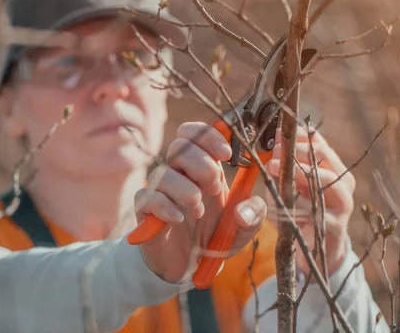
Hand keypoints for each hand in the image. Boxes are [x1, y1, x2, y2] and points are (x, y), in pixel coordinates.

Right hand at [135, 122, 268, 283]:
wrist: (188, 267)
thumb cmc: (214, 238)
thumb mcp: (243, 230)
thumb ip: (254, 215)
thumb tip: (244, 210)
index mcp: (203, 168)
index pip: (197, 134)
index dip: (210, 136)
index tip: (226, 154)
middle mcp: (180, 174)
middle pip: (180, 146)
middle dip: (202, 165)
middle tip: (216, 188)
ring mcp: (160, 191)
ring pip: (164, 173)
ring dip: (187, 191)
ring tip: (199, 211)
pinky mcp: (145, 211)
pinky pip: (147, 197)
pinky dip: (165, 207)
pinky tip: (179, 219)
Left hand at [266, 127, 354, 276]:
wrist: (317, 254)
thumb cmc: (300, 214)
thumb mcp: (290, 187)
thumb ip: (283, 168)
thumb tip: (271, 144)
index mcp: (332, 168)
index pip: (318, 142)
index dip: (297, 134)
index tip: (276, 133)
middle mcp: (342, 183)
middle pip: (325, 155)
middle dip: (296, 149)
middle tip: (273, 151)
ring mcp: (343, 204)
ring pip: (328, 179)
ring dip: (299, 170)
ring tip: (273, 166)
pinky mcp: (336, 227)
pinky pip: (318, 211)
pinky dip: (297, 203)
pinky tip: (280, 200)